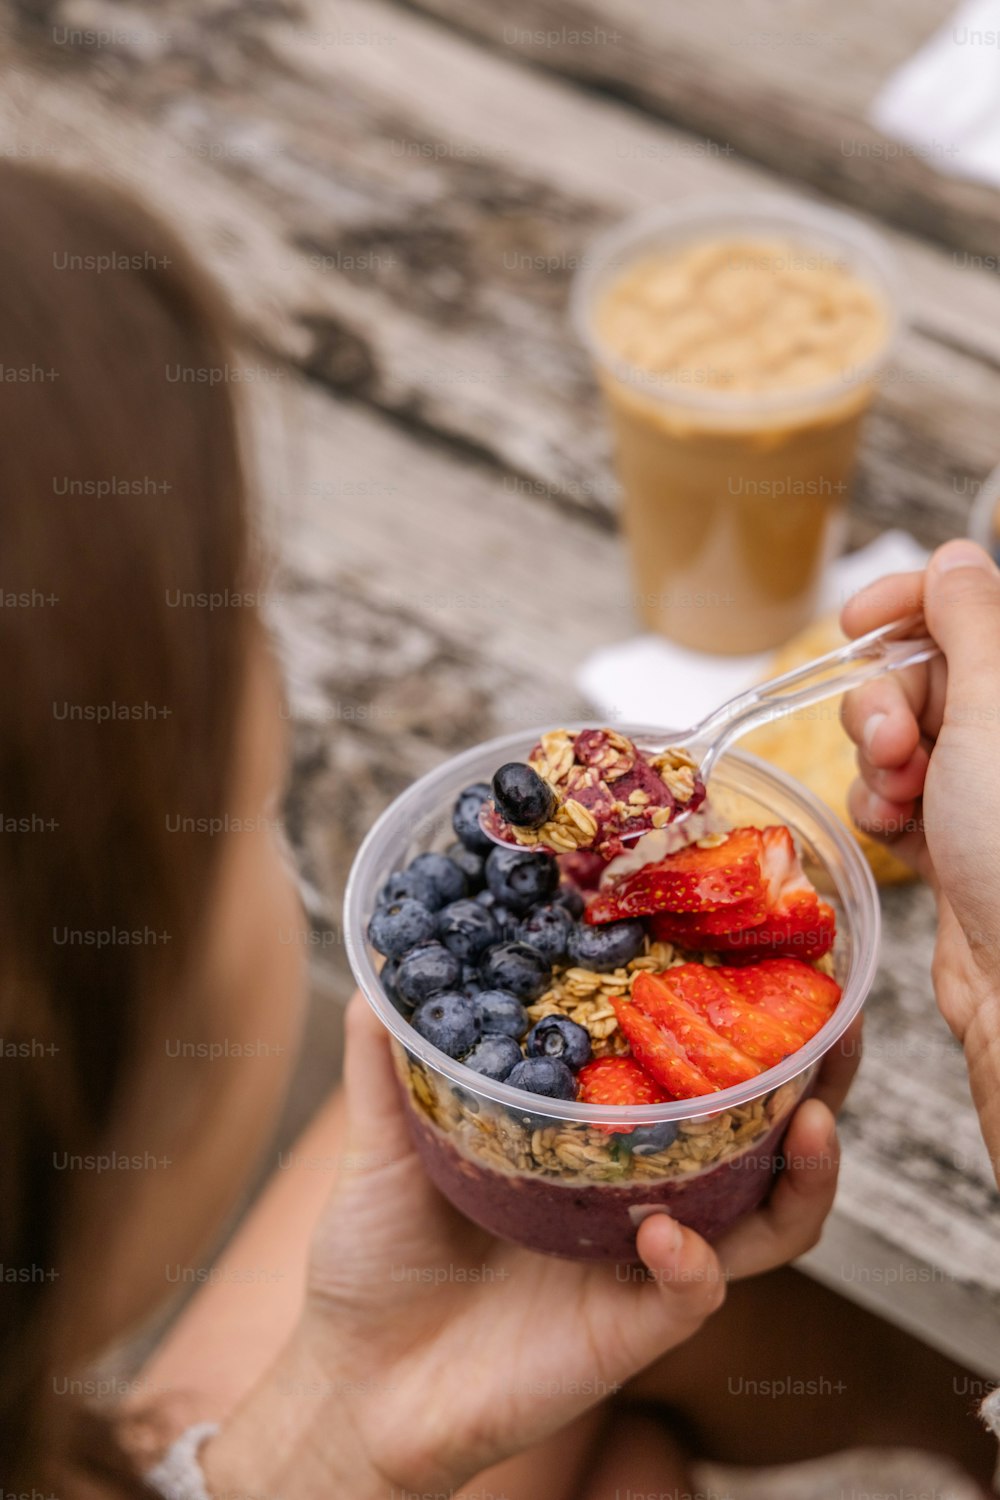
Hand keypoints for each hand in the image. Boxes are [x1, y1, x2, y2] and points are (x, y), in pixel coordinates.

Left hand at [290, 998, 854, 1496]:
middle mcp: (639, 1200)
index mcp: (596, 1147)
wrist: (354, 1382)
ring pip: (766, 1224)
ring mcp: (641, 1268)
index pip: (692, 1082)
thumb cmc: (378, 1260)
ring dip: (803, 1176)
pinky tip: (664, 1232)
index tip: (769, 965)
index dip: (741, 1031)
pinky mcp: (630, 1332)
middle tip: (838, 1032)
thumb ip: (385, 1062)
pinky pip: (694, 1291)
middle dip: (816, 1091)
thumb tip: (376, 962)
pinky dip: (693, 1260)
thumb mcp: (383, 1145)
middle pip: (762, 1144)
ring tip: (809, 1123)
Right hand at [840, 538, 999, 1167]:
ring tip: (899, 798)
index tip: (856, 619)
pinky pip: (888, 791)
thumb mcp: (995, 707)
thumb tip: (957, 554)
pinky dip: (878, 806)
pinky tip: (897, 833)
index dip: (911, 603)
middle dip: (886, 700)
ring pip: (896, 733)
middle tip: (894, 743)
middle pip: (921, 669)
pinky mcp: (954, 835)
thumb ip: (971, 619)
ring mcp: (985, 785)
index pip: (970, 606)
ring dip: (877, 760)